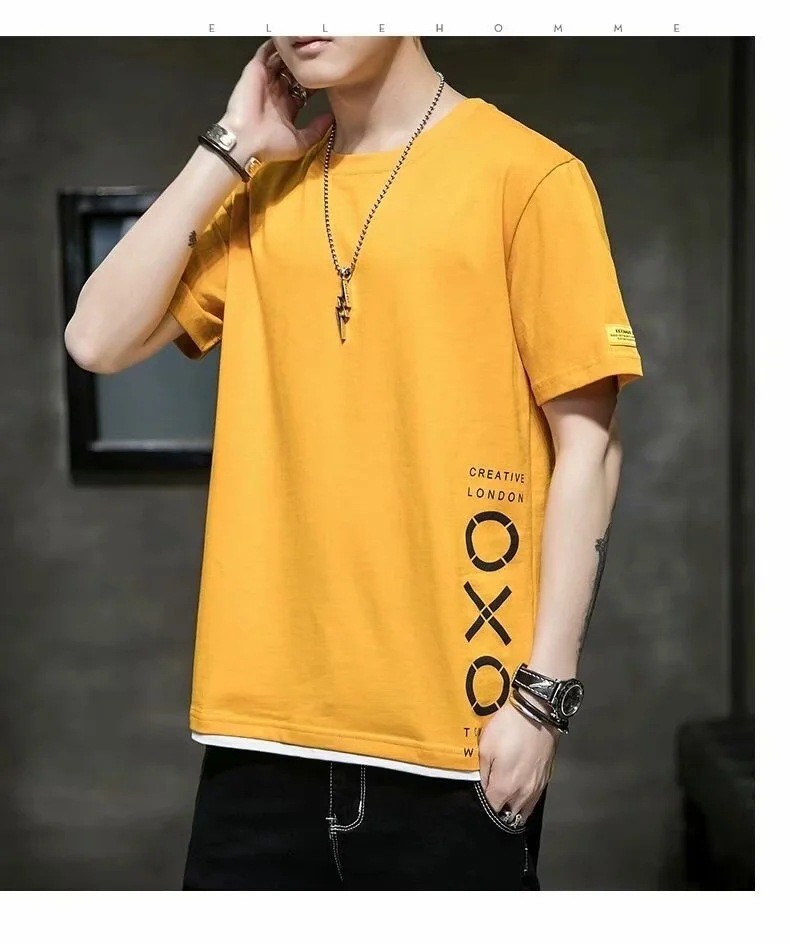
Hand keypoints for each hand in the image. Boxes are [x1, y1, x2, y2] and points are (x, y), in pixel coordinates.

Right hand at [221, 39, 333, 163]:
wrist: (246, 141)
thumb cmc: (270, 145)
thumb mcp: (301, 141)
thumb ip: (317, 129)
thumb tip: (332, 118)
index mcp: (287, 107)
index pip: (304, 88)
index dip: (316, 80)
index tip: (330, 74)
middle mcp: (277, 91)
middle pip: (294, 71)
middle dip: (306, 64)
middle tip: (322, 53)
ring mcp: (266, 79)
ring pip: (282, 59)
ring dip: (294, 52)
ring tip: (308, 40)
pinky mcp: (256, 69)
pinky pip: (267, 51)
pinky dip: (277, 44)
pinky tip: (291, 37)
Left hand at [478, 700, 559, 821]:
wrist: (537, 713)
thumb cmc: (509, 728)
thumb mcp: (485, 747)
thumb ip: (481, 774)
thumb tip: (480, 790)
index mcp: (505, 788)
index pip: (490, 811)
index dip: (481, 808)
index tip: (477, 799)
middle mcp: (523, 794)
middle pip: (508, 815)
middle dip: (497, 810)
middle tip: (489, 798)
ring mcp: (536, 788)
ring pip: (522, 811)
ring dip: (512, 808)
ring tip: (502, 797)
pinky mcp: (545, 780)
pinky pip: (532, 800)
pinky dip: (524, 800)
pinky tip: (516, 789)